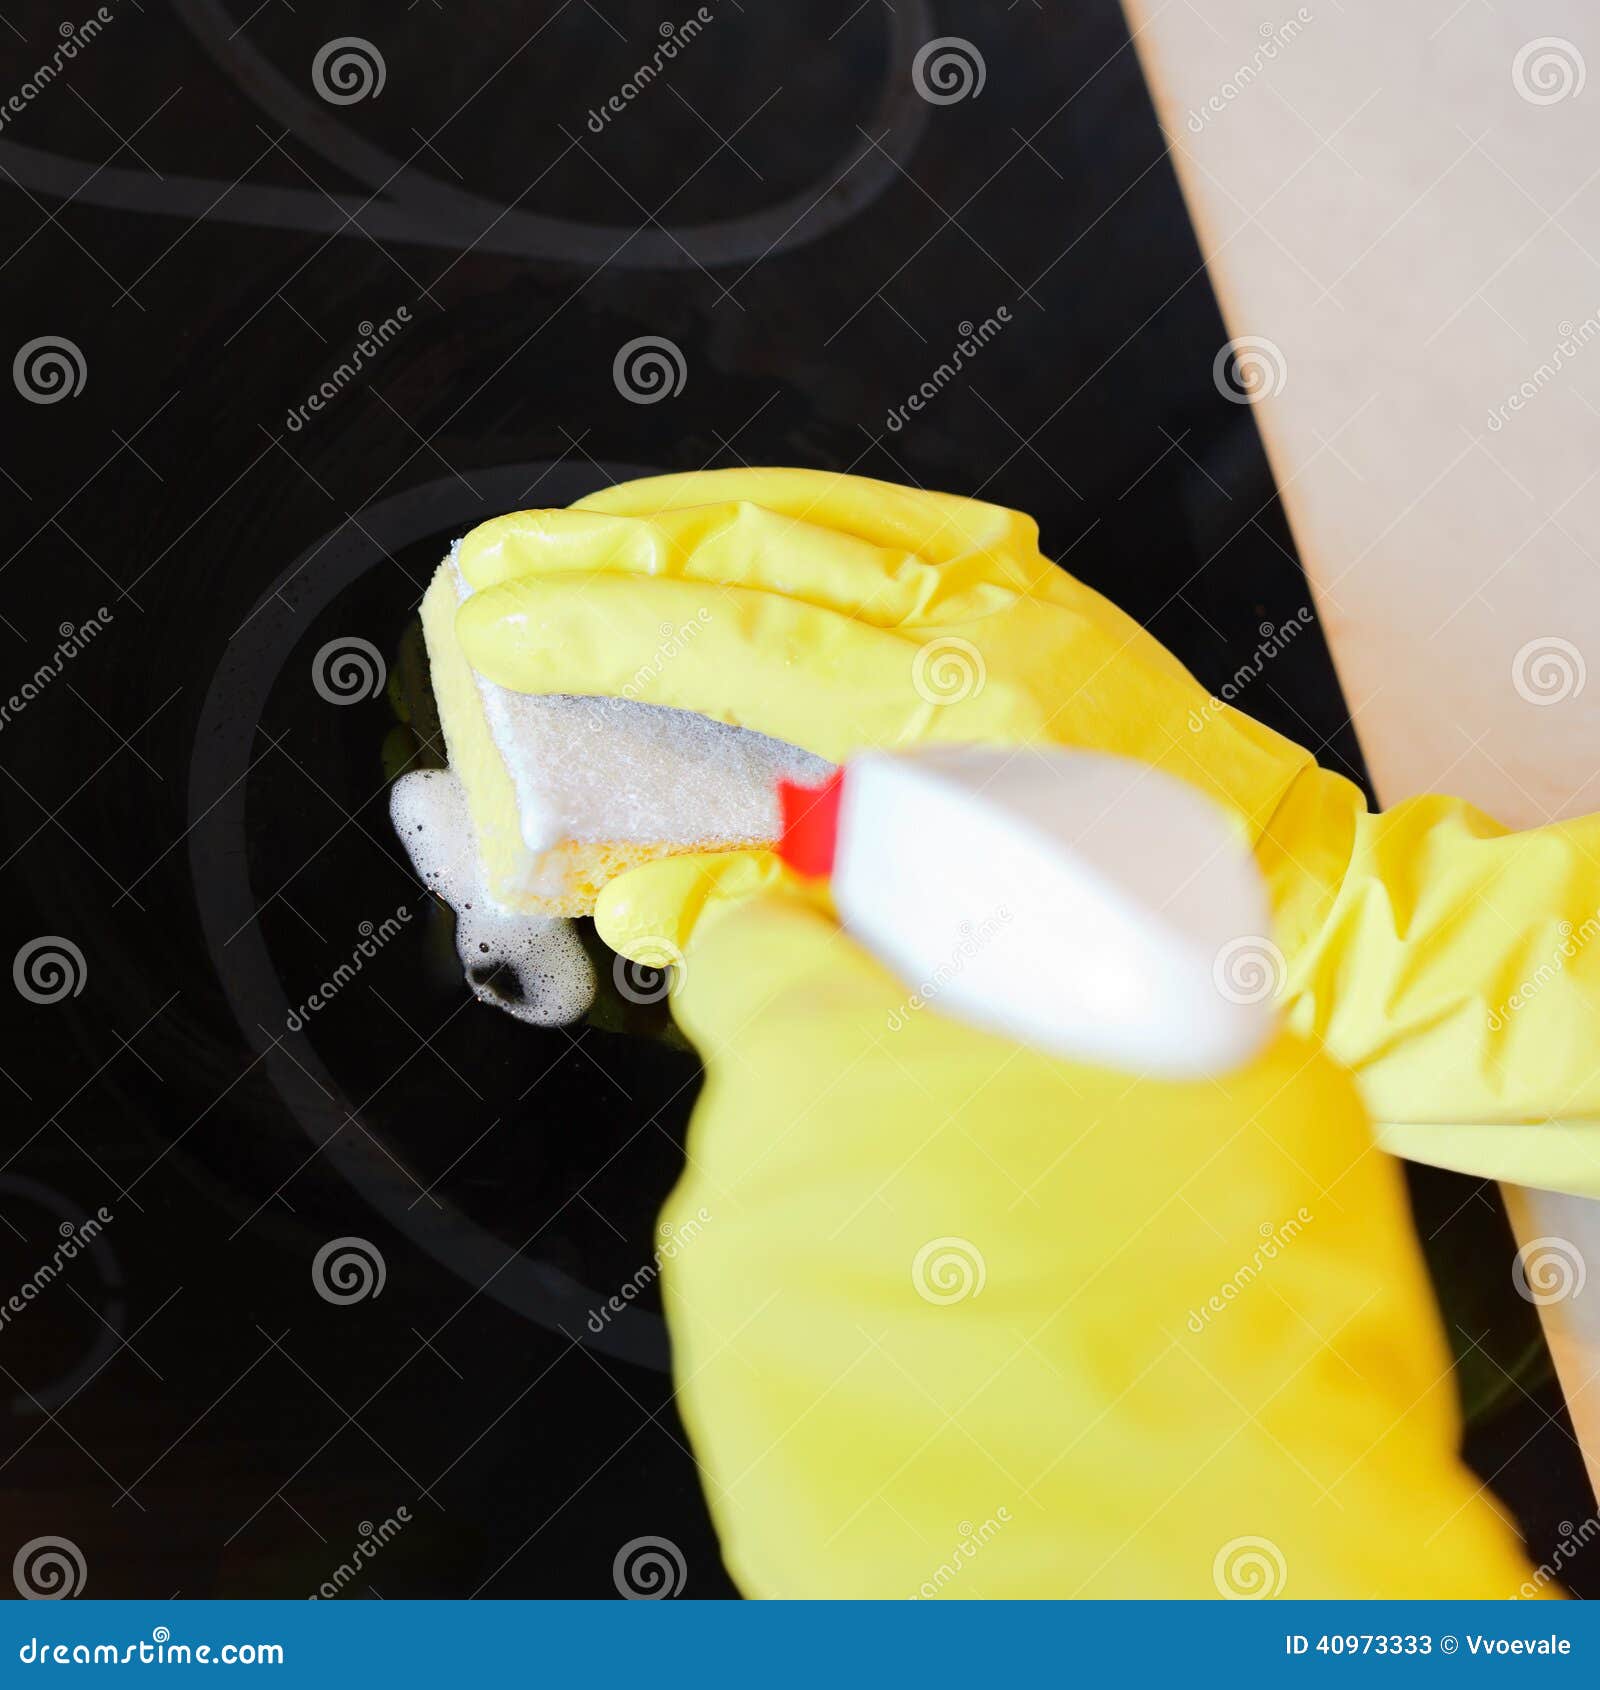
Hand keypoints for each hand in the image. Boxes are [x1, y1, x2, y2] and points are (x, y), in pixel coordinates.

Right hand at [453, 468, 1310, 954]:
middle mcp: (973, 628)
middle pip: (752, 543)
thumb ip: (761, 903)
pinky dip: (776, 511)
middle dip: (606, 550)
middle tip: (505, 563)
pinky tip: (717, 523)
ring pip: (807, 506)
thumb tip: (632, 886)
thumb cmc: (1106, 932)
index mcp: (944, 726)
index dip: (593, 627)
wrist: (1264, 878)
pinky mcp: (1024, 573)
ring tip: (583, 541)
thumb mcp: (920, 941)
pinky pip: (876, 509)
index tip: (494, 624)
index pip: (727, 641)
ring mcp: (1005, 583)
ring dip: (675, 517)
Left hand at [630, 857, 1536, 1597]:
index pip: (744, 955)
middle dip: (870, 1115)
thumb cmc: (1237, 1337)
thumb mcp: (1227, 1082)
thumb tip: (1098, 1024)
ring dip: (870, 1249)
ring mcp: (736, 1360)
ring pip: (785, 1249)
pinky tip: (987, 1402)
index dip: (815, 955)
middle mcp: (743, 1206)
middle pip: (775, 1114)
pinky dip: (869, 1369)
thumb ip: (1108, 1025)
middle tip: (998, 1151)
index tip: (872, 978)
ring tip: (1016, 1302)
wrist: (1244, 1610)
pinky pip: (801, 1377)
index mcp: (824, 1067)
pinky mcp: (756, 1488)